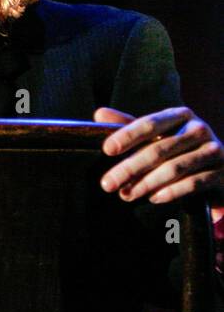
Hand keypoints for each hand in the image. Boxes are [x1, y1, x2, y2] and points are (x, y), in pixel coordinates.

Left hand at [94, 106, 223, 209]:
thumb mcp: (157, 134)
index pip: (149, 124)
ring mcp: (213, 150)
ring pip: (174, 168)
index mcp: (180, 116)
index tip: (107, 150)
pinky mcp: (222, 173)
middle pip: (158, 150)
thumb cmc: (180, 147)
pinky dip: (172, 192)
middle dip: (129, 168)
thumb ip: (130, 125)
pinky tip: (154, 198)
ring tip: (126, 195)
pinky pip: (194, 183)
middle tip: (107, 184)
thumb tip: (99, 113)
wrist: (221, 166)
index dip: (127, 136)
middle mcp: (198, 129)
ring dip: (146, 183)